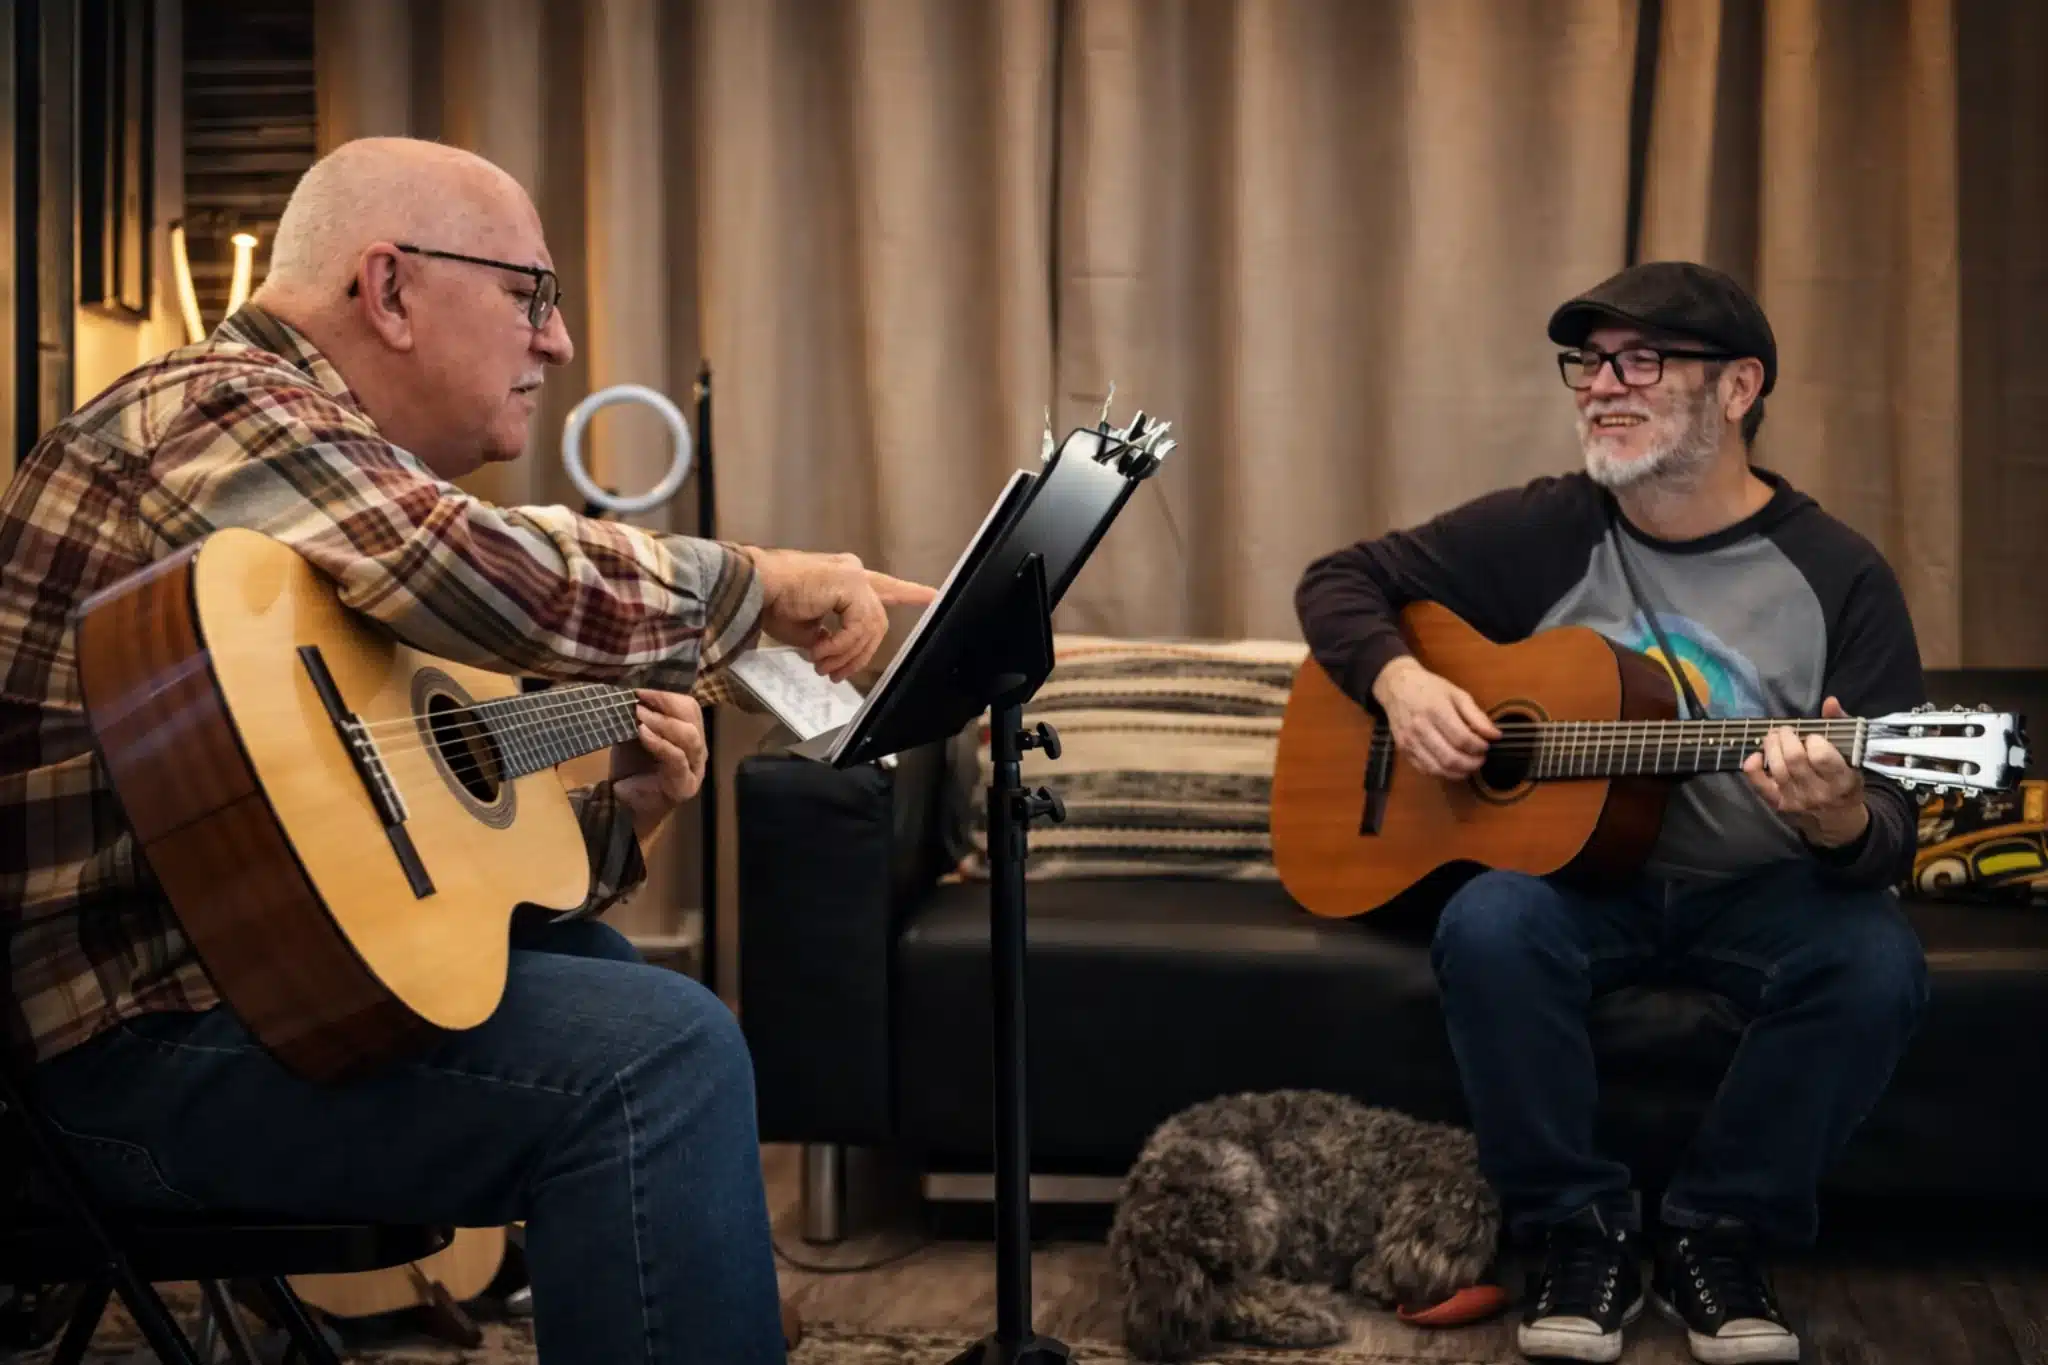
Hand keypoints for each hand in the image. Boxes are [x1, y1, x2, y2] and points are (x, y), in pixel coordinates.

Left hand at [611, 689, 707, 841]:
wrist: (625, 808)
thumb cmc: (632, 769)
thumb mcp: (634, 735)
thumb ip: (640, 716)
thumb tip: (629, 691)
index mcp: (689, 733)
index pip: (688, 707)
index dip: (667, 694)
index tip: (640, 688)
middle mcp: (697, 749)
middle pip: (692, 717)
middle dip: (666, 703)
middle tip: (640, 698)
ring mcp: (695, 768)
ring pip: (689, 736)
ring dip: (663, 722)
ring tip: (640, 714)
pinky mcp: (685, 785)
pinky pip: (677, 758)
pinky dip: (659, 743)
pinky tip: (643, 733)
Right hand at [743, 547, 936, 681]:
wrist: (751, 588)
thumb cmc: (768, 603)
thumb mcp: (805, 628)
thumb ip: (829, 636)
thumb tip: (835, 652)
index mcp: (843, 578)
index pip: (884, 586)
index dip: (908, 592)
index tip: (932, 595)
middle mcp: (852, 571)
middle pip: (877, 621)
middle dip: (860, 654)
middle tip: (835, 673)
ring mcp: (853, 575)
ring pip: (869, 628)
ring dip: (844, 655)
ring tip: (821, 665)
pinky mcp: (849, 582)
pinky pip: (858, 627)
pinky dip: (840, 646)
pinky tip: (819, 652)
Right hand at [1370, 656, 1500, 779]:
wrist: (1397, 686)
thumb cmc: (1428, 688)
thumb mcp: (1457, 694)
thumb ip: (1477, 716)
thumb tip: (1494, 735)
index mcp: (1436, 710)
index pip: (1463, 739)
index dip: (1479, 747)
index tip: (1487, 745)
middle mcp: (1420, 728)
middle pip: (1450, 758)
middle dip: (1472, 763)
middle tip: (1481, 759)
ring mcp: (1410, 741)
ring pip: (1438, 769)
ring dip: (1458, 772)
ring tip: (1469, 765)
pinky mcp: (1403, 750)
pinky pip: (1425, 770)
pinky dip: (1442, 773)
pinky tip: (1452, 766)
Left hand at [1741, 695, 1868, 846]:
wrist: (1837, 822)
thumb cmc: (1844, 782)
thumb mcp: (1851, 756)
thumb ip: (1840, 725)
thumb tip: (1829, 701)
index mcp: (1842, 780)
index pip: (1821, 757)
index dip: (1813, 740)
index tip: (1813, 736)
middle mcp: (1819, 792)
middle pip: (1794, 759)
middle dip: (1786, 737)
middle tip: (1785, 730)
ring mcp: (1796, 800)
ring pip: (1777, 768)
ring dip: (1771, 746)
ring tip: (1773, 737)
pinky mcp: (1778, 805)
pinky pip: (1759, 784)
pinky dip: (1753, 767)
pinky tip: (1757, 755)